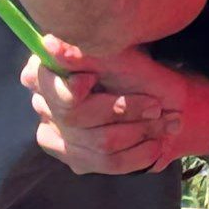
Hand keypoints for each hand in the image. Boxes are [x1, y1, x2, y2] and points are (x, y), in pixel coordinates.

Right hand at [21, 37, 207, 174]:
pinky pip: (104, 163)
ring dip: (138, 133)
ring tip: (166, 122)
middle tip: (155, 106)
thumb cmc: (129, 58)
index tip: (91, 79)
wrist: (155, 87)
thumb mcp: (111, 48)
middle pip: (74, 118)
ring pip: (96, 143)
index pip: (42, 84)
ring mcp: (56, 135)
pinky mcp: (75, 158)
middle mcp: (43, 103)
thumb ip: (82, 49)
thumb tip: (49, 44)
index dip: (67, 89)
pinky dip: (136, 155)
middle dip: (121, 111)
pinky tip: (156, 145)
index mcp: (43, 69)